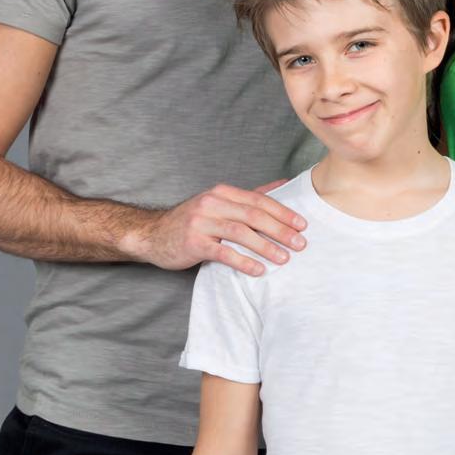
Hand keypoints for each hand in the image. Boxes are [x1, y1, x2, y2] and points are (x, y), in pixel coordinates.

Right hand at [135, 180, 306, 275]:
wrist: (152, 235)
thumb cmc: (192, 222)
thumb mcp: (219, 204)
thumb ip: (250, 197)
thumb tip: (283, 184)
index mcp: (222, 193)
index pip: (258, 200)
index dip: (283, 212)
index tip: (303, 225)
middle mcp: (212, 203)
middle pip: (253, 215)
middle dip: (280, 230)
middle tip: (300, 244)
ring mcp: (201, 222)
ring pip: (240, 233)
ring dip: (265, 246)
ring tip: (284, 258)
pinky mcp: (193, 243)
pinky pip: (223, 253)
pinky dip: (243, 261)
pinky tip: (258, 270)